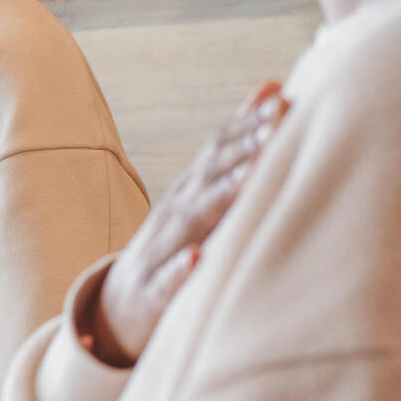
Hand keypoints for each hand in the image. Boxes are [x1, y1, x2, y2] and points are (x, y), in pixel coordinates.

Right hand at [88, 81, 289, 364]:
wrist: (116, 310)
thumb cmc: (176, 247)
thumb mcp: (202, 196)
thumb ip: (237, 147)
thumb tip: (274, 90)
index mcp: (190, 193)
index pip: (217, 151)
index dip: (247, 127)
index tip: (284, 103)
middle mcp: (173, 214)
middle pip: (207, 177)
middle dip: (241, 151)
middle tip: (276, 125)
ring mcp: (159, 252)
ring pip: (189, 223)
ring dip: (217, 199)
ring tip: (247, 180)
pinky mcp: (151, 294)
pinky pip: (165, 282)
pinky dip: (179, 270)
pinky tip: (196, 259)